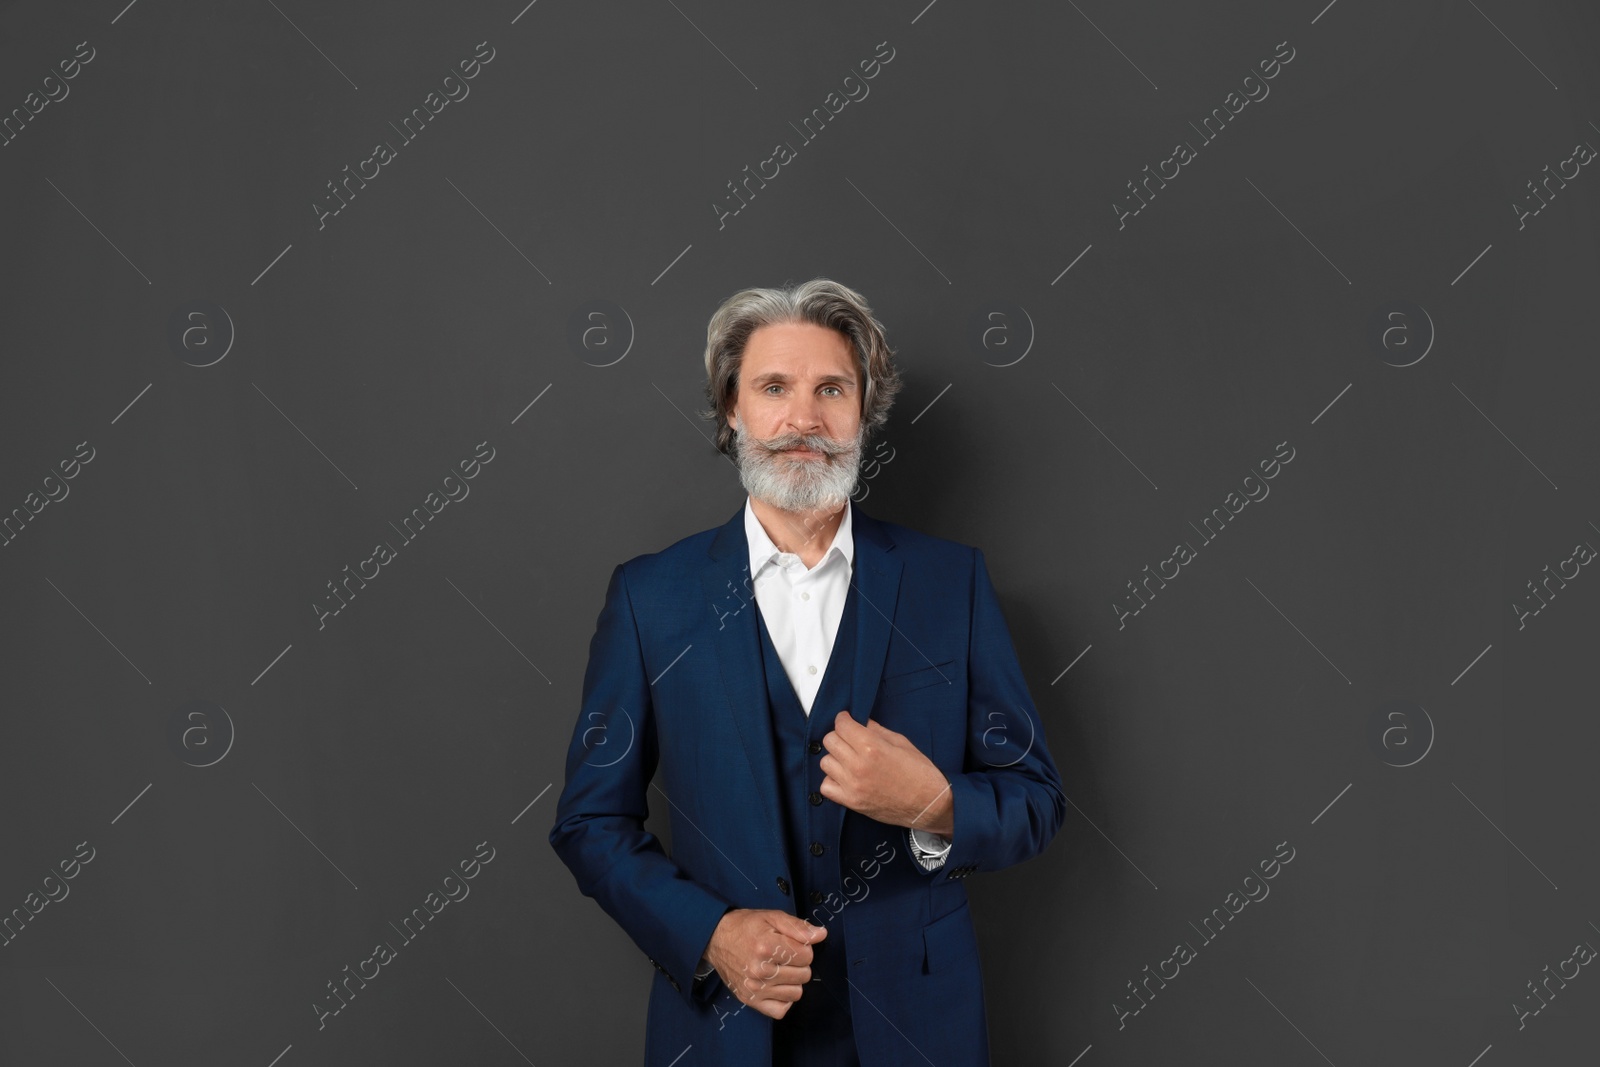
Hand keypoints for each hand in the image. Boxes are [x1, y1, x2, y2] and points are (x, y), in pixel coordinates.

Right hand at [704, 909, 826, 1019]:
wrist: (716, 938)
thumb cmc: (745, 927)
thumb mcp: (772, 917)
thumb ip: (798, 927)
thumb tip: (821, 935)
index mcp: (766, 946)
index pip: (807, 955)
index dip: (803, 947)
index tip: (791, 943)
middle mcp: (760, 970)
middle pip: (804, 975)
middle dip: (799, 964)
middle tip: (784, 955)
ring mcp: (755, 988)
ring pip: (796, 993)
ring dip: (792, 981)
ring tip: (780, 969)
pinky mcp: (750, 1000)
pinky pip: (781, 1010)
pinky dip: (783, 999)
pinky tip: (776, 985)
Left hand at [819, 711, 953, 835]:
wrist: (929, 804)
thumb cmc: (920, 773)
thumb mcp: (901, 742)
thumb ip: (876, 730)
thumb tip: (860, 722)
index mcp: (872, 747)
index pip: (841, 725)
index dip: (844, 719)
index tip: (846, 720)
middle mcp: (858, 766)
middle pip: (830, 741)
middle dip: (839, 735)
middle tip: (849, 739)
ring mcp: (853, 786)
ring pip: (825, 762)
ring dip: (835, 758)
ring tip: (848, 759)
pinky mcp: (852, 802)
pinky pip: (826, 786)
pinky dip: (832, 780)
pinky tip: (845, 777)